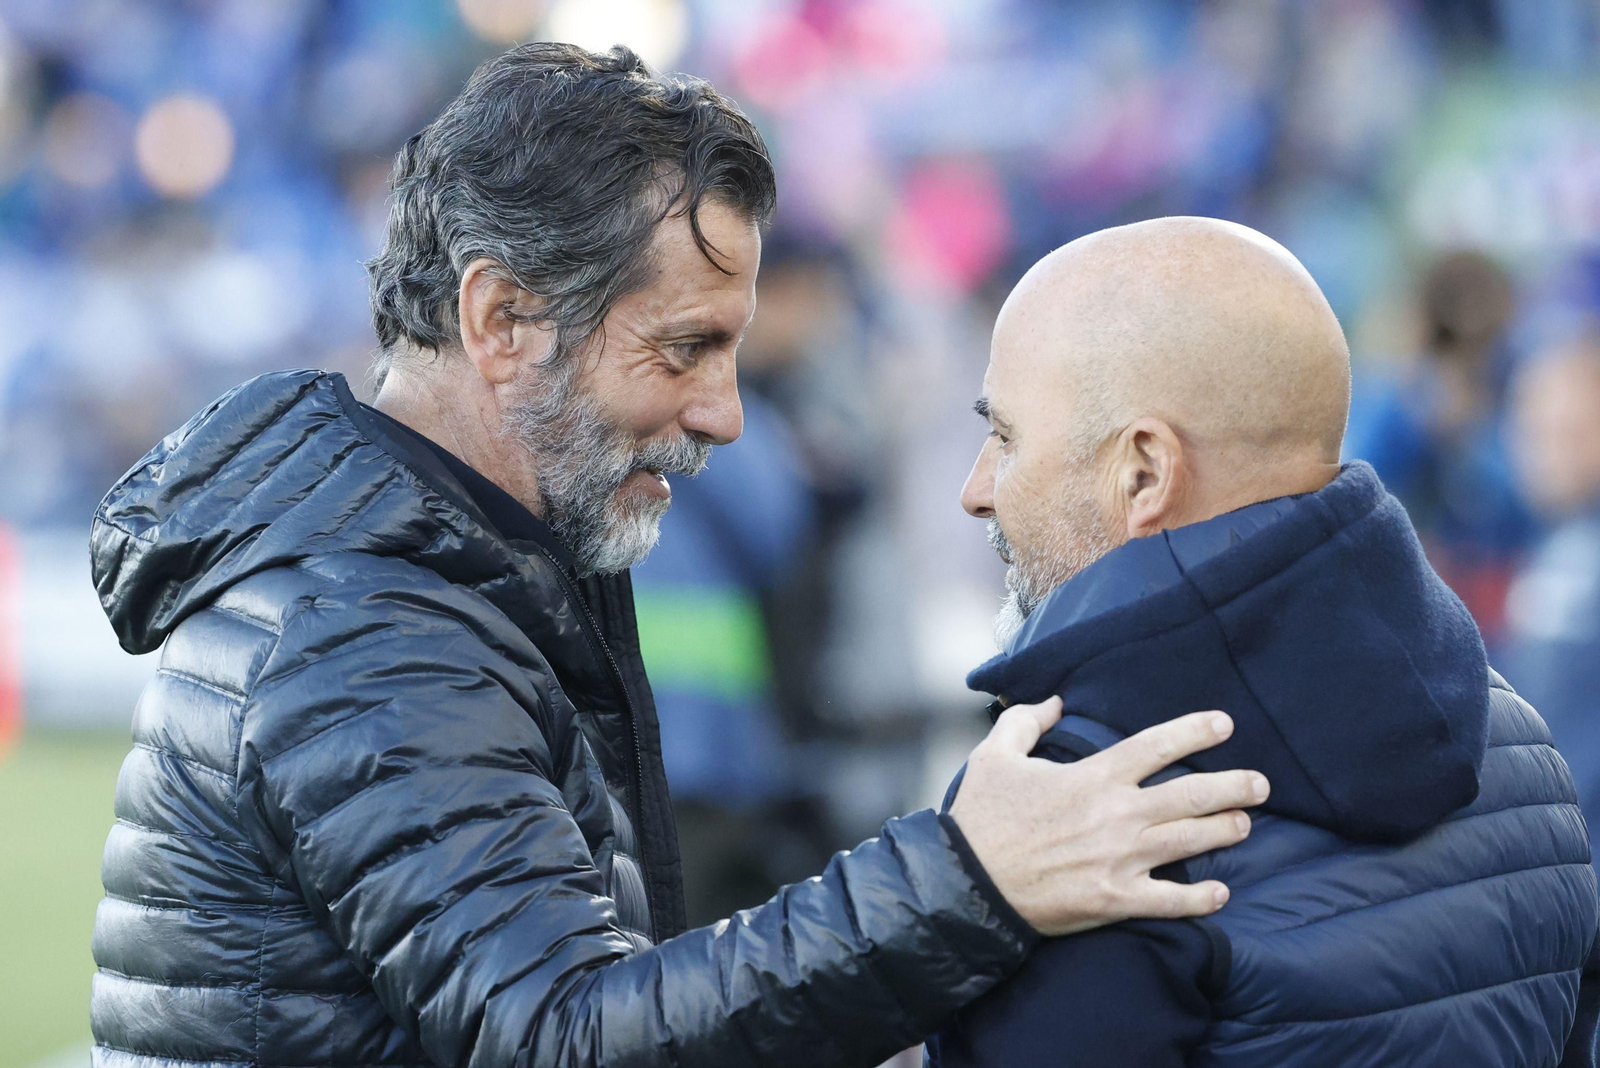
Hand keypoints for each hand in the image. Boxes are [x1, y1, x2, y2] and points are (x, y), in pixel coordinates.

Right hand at [948, 697, 1268, 935]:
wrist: (970, 885)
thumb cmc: (982, 820)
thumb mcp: (994, 757)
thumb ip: (1024, 721)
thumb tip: (1053, 701)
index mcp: (1093, 778)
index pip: (1156, 746)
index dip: (1194, 732)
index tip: (1224, 725)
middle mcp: (1117, 815)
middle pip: (1191, 795)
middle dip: (1233, 787)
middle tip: (1260, 784)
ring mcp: (1121, 860)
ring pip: (1191, 841)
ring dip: (1225, 831)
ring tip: (1245, 824)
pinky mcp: (1116, 900)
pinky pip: (1171, 900)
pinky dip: (1200, 898)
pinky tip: (1220, 892)